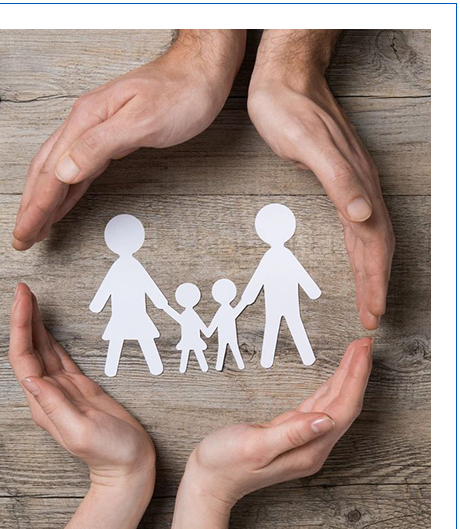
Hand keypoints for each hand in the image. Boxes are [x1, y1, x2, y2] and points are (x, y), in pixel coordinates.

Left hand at [8, 283, 154, 489]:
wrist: (129, 466)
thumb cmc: (110, 453)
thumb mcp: (81, 431)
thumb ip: (55, 406)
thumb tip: (29, 379)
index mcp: (43, 403)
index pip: (23, 358)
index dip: (20, 327)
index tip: (22, 300)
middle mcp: (46, 394)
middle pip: (27, 349)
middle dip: (22, 317)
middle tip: (21, 288)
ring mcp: (61, 389)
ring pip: (40, 349)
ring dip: (33, 323)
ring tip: (27, 298)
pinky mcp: (76, 386)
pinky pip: (57, 355)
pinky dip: (49, 336)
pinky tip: (44, 324)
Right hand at [12, 30, 245, 250]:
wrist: (200, 71)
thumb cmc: (181, 92)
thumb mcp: (142, 120)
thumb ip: (100, 146)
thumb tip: (64, 171)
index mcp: (86, 120)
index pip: (51, 172)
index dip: (35, 207)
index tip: (23, 232)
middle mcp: (84, 124)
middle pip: (45, 173)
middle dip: (30, 208)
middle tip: (21, 238)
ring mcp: (94, 131)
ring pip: (58, 173)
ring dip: (42, 202)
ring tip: (33, 227)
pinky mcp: (108, 139)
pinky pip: (77, 170)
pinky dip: (64, 192)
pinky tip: (60, 204)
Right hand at [184, 337, 371, 509]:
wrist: (210, 479)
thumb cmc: (226, 463)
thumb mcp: (255, 446)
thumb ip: (292, 433)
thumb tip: (326, 420)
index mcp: (308, 450)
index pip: (343, 410)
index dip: (355, 379)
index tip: (362, 351)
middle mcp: (313, 447)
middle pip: (344, 406)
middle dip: (357, 373)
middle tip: (364, 343)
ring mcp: (305, 442)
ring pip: (334, 404)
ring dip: (346, 377)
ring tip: (356, 353)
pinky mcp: (293, 434)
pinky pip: (320, 407)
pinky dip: (330, 388)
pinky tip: (336, 378)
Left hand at [248, 30, 393, 329]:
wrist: (283, 78)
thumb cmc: (290, 110)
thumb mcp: (309, 146)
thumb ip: (339, 181)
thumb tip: (363, 216)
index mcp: (357, 183)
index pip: (374, 242)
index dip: (375, 279)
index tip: (374, 311)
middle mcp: (360, 185)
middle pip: (376, 244)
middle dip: (376, 283)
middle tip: (373, 317)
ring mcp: (351, 181)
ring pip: (369, 235)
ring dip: (370, 269)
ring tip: (370, 298)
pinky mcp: (337, 177)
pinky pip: (355, 222)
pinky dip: (358, 248)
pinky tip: (354, 257)